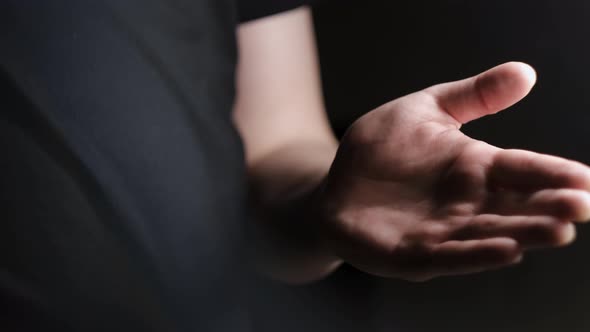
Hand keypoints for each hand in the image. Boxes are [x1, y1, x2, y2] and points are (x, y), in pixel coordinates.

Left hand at [317, 62, 589, 280]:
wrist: (336, 184)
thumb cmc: (382, 149)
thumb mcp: (425, 110)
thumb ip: (473, 96)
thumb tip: (525, 72)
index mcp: (474, 168)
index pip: (520, 170)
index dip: (553, 173)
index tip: (589, 179)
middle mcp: (465, 204)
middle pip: (513, 207)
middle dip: (547, 208)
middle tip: (583, 207)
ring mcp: (440, 232)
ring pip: (487, 235)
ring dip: (521, 234)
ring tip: (557, 232)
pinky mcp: (411, 255)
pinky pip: (446, 256)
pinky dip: (475, 255)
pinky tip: (506, 251)